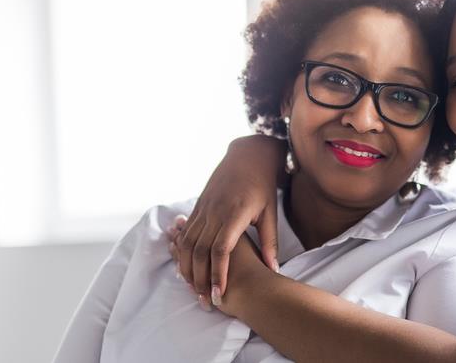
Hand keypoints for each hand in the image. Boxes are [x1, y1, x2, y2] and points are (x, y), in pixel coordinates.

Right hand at [173, 135, 285, 300]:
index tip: (220, 293)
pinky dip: (182, 252)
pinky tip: (185, 268)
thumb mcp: (269, 213)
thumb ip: (269, 242)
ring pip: (188, 244)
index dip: (218, 273)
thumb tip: (273, 269)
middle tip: (206, 300)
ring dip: (188, 268)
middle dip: (201, 278)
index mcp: (233, 214)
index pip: (221, 250)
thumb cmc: (263, 186)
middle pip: (200, 251)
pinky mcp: (198, 207)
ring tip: (194, 289)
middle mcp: (214, 212)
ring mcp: (203, 208)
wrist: (248, 156)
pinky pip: (186, 233)